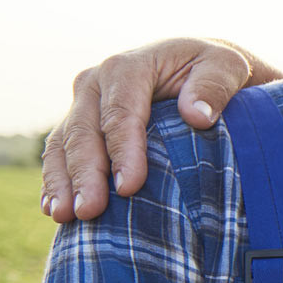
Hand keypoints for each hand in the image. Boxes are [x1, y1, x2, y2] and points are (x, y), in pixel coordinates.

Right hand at [42, 39, 282, 222]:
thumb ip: (215, 85)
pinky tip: (55, 209)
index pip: (121, 111)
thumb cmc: (214, 70)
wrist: (197, 67)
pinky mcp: (79, 127)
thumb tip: (197, 116)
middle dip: (85, 174)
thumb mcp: (227, 67)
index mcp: (128, 67)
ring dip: (62, 182)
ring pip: (63, 145)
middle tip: (90, 211)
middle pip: (84, 132)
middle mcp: (96, 84)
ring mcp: (83, 106)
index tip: (129, 187)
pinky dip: (55, 181)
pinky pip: (58, 154)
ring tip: (64, 216)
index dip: (123, 150)